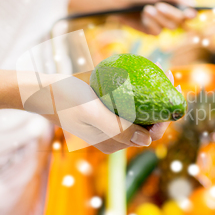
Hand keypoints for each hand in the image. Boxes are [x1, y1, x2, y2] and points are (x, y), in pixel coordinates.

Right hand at [21, 66, 177, 153]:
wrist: (42, 89)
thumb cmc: (64, 100)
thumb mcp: (91, 113)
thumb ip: (118, 129)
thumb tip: (147, 141)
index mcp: (112, 142)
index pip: (149, 134)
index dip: (165, 117)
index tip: (172, 94)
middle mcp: (114, 136)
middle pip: (147, 122)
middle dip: (162, 103)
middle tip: (170, 77)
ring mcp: (110, 122)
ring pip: (140, 112)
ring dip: (153, 95)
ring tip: (162, 72)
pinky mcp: (105, 110)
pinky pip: (129, 103)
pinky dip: (140, 91)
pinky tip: (146, 74)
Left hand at [123, 0, 197, 34]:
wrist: (122, 1)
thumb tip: (193, 5)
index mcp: (176, 4)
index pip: (190, 13)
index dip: (192, 14)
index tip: (189, 13)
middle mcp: (171, 16)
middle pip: (180, 21)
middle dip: (170, 13)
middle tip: (158, 6)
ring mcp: (162, 25)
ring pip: (170, 27)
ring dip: (158, 18)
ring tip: (146, 9)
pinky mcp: (152, 31)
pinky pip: (157, 31)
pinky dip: (150, 23)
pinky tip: (143, 16)